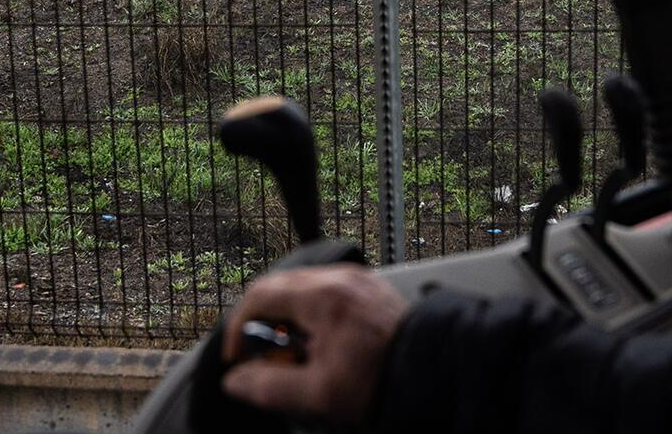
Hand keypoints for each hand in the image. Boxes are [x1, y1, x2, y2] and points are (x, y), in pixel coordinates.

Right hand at [220, 266, 410, 423]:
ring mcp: (356, 279)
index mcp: (322, 296)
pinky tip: (322, 345)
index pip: (259, 295)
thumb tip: (236, 381)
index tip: (237, 358)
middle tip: (266, 359)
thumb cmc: (383, 379)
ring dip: (288, 319)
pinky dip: (312, 314)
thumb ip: (270, 386)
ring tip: (298, 357)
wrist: (436, 370)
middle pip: (279, 288)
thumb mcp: (319, 393)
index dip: (237, 328)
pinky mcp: (369, 287)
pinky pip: (326, 291)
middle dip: (263, 324)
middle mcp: (338, 278)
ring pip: (302, 288)